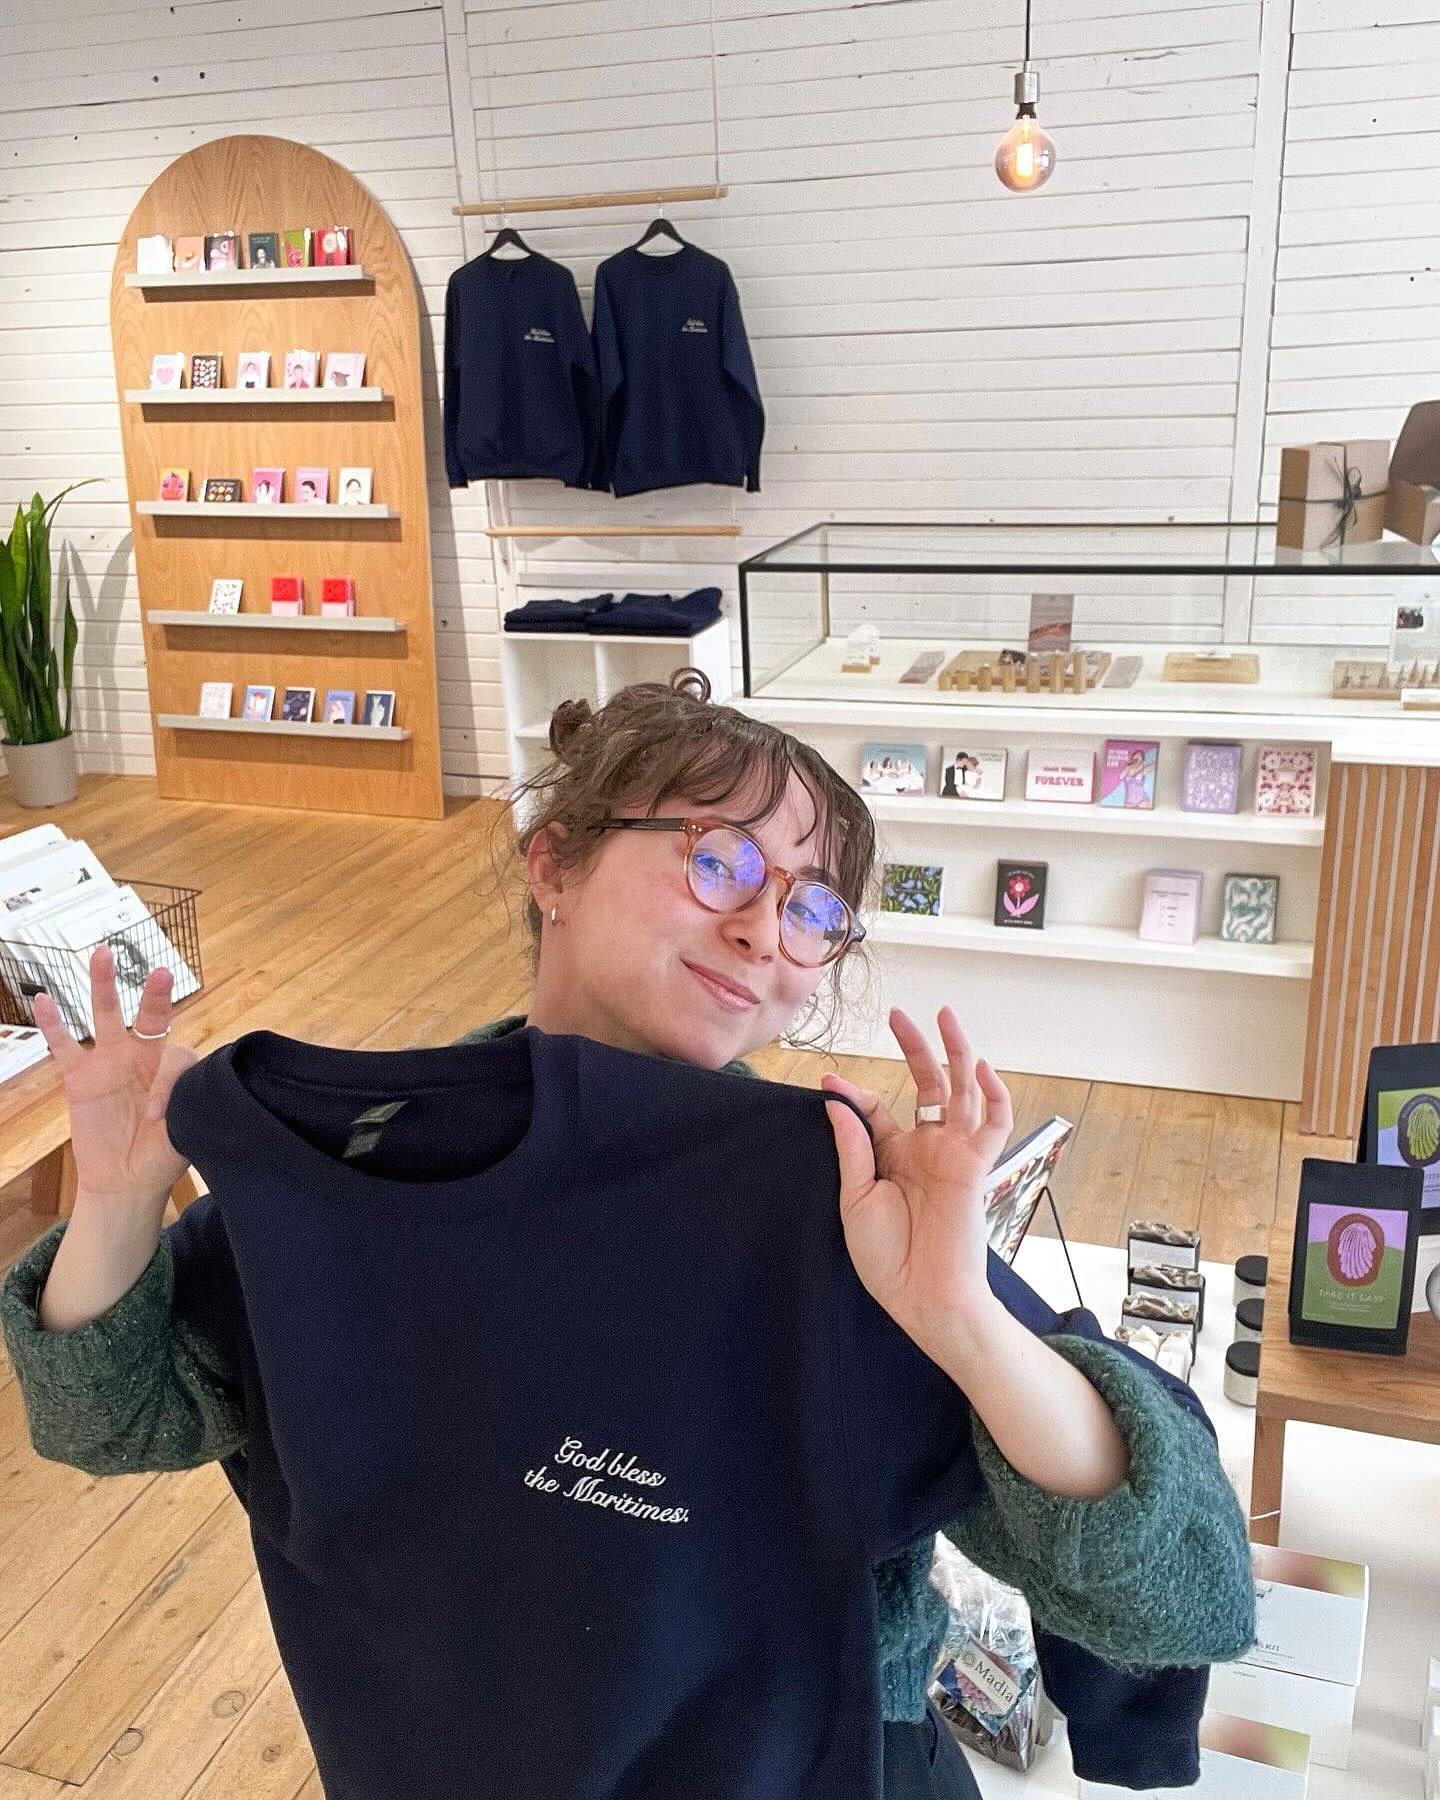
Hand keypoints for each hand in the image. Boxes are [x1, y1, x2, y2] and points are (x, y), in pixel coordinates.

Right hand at [31, 942, 196, 1206]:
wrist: (128, 1181)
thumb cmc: (162, 1153)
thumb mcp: (182, 1129)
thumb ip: (178, 1105)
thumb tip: (161, 1102)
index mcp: (175, 1066)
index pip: (177, 1055)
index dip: (169, 1082)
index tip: (157, 1116)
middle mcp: (145, 1055)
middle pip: (151, 1016)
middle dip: (156, 994)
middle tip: (163, 972)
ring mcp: (110, 1062)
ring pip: (106, 1016)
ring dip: (104, 986)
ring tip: (101, 954)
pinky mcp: (80, 1077)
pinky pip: (64, 1046)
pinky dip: (53, 1024)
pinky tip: (43, 1000)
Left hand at [821, 1007, 1012, 1360]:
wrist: (920, 1297)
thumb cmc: (886, 1258)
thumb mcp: (856, 1196)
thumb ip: (853, 1145)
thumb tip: (835, 1098)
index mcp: (895, 1156)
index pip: (878, 1109)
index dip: (854, 1093)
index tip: (828, 1079)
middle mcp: (927, 1148)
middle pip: (926, 1084)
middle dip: (915, 1047)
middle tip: (899, 1015)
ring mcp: (953, 1154)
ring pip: (961, 1091)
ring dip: (956, 1053)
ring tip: (945, 1017)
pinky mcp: (976, 1166)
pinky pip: (993, 1124)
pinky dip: (993, 1094)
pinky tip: (980, 1068)